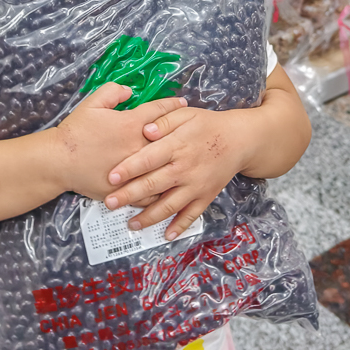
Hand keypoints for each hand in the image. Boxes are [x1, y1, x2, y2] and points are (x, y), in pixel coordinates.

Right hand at [55, 83, 186, 203]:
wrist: (60, 161)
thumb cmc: (75, 131)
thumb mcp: (92, 103)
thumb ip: (113, 91)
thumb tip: (129, 90)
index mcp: (131, 124)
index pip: (160, 111)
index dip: (173, 105)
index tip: (183, 102)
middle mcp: (138, 147)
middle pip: (169, 139)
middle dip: (182, 132)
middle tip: (192, 129)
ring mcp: (135, 171)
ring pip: (164, 168)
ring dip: (177, 162)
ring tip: (187, 159)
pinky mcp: (128, 189)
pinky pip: (152, 192)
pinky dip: (163, 189)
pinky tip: (170, 187)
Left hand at [103, 107, 250, 240]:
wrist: (239, 140)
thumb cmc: (207, 124)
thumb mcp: (185, 114)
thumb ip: (164, 120)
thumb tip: (145, 130)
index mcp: (177, 145)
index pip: (149, 158)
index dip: (129, 168)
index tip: (111, 177)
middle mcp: (185, 168)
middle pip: (154, 185)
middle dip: (130, 196)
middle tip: (110, 204)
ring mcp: (196, 185)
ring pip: (169, 205)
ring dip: (149, 217)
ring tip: (131, 224)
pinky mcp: (206, 196)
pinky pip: (192, 214)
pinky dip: (180, 226)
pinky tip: (167, 234)